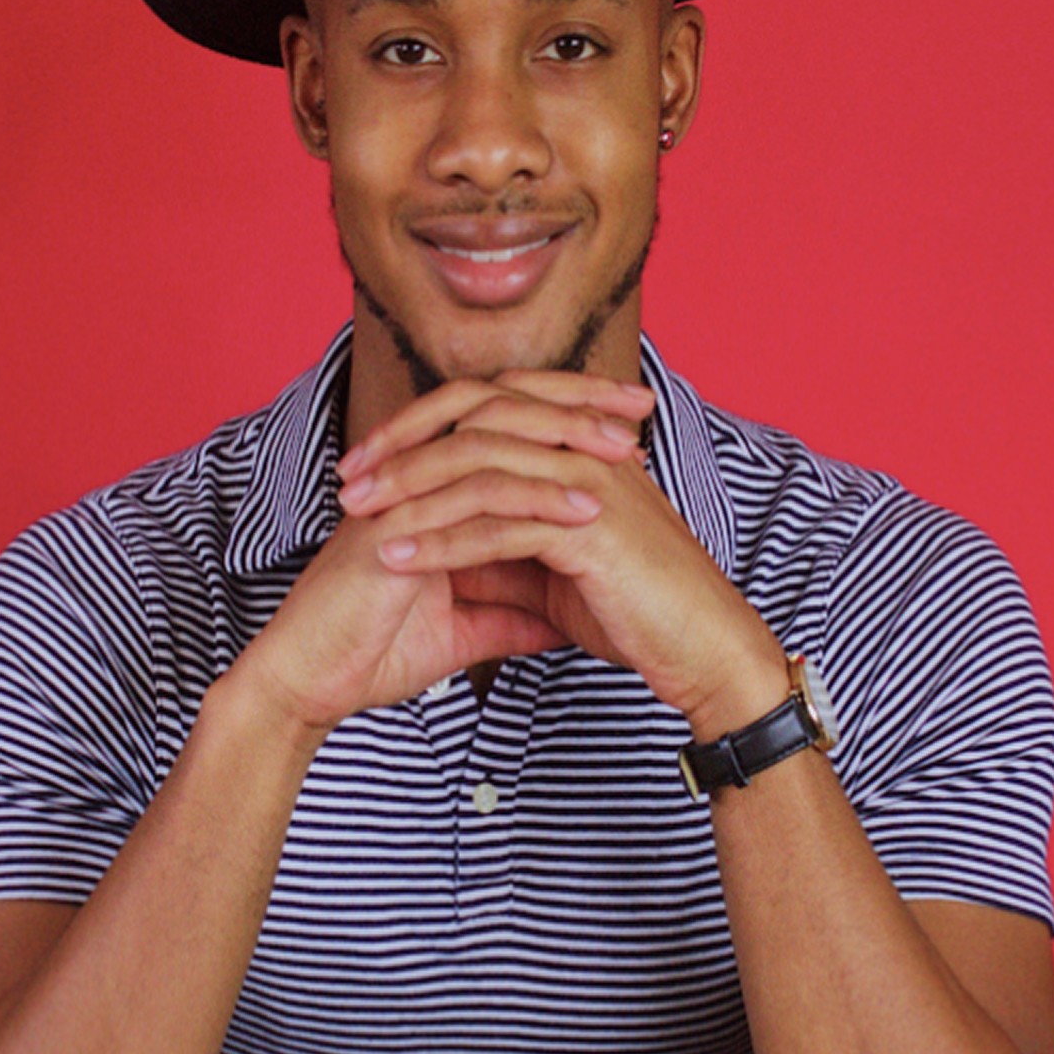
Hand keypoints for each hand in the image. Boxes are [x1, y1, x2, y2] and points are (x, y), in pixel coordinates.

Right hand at [236, 389, 628, 731]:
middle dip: (577, 406)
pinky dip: (532, 502)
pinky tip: (582, 510)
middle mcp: (416, 476)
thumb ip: (511, 618)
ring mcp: (402, 495)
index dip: (567, 416)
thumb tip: (561, 622)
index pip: (505, 427)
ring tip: (625, 455)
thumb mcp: (463, 634)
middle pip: (503, 412)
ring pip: (493, 446)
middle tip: (638, 409)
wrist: (306, 688)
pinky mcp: (396, 527)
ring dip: (565, 446)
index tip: (630, 425)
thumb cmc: (367, 654)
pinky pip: (474, 500)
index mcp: (430, 485)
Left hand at [335, 371, 787, 727]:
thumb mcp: (555, 568)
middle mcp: (584, 446)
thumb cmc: (638, 608)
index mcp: (579, 442)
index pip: (487, 404)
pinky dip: (441, 541)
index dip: (421, 424)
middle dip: (403, 445)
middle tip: (349, 478)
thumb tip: (437, 541)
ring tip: (359, 515)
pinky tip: (399, 558)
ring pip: (479, 467)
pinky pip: (498, 526)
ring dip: (411, 490)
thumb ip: (502, 543)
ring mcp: (589, 481)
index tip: (368, 457)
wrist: (704, 648)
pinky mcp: (588, 528)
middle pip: (475, 418)